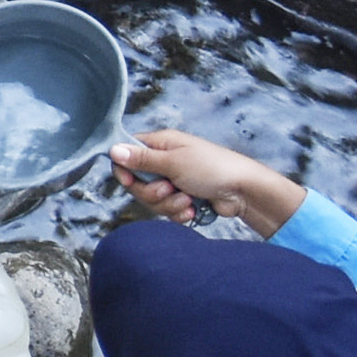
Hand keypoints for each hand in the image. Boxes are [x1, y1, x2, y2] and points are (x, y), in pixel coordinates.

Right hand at [111, 127, 305, 236]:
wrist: (244, 191)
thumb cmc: (212, 168)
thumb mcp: (174, 162)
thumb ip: (142, 159)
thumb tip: (113, 149)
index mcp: (161, 144)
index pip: (127, 155)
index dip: (125, 171)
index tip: (130, 182)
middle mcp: (165, 161)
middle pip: (137, 182)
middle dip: (152, 193)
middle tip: (169, 189)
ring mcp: (174, 180)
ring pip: (152, 199)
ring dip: (168, 204)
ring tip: (187, 200)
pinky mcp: (183, 198)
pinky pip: (167, 210)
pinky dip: (178, 212)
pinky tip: (193, 208)